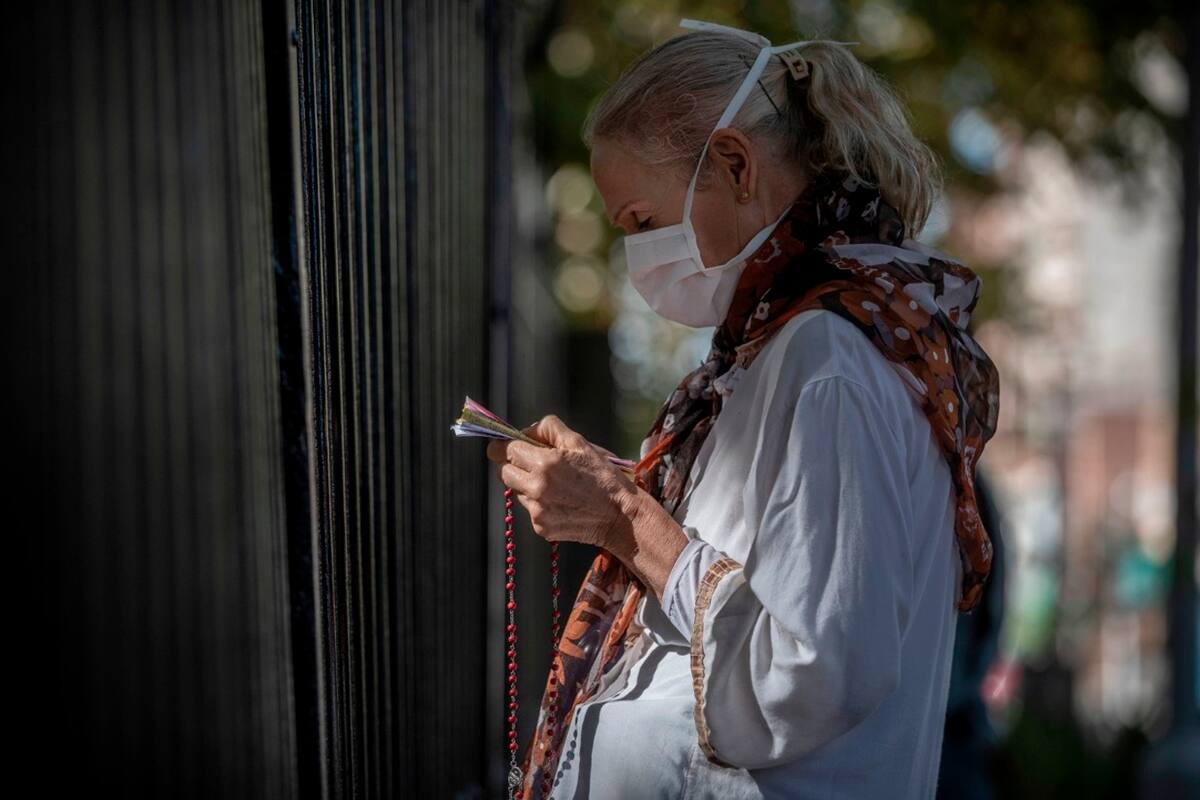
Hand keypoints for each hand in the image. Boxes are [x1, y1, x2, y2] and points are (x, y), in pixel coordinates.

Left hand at [485, 414, 640, 549]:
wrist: (620, 516)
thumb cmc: (603, 475)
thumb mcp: (580, 442)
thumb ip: (548, 429)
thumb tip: (524, 431)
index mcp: (545, 463)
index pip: (505, 450)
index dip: (504, 445)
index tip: (508, 446)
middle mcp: (536, 488)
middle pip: (503, 472)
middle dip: (512, 464)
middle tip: (530, 463)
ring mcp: (537, 510)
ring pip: (516, 491)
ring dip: (527, 484)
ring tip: (556, 484)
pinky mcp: (541, 527)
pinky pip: (530, 509)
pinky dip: (539, 503)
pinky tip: (562, 501)